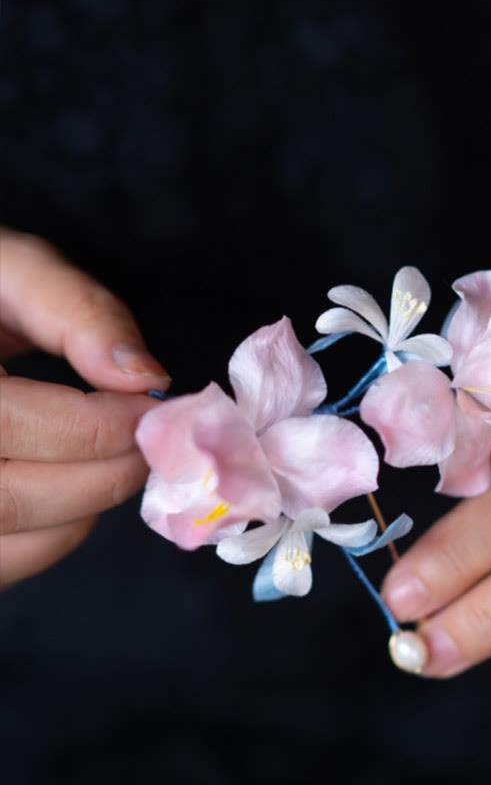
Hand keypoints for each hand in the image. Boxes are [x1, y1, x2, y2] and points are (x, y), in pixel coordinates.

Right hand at [0, 228, 169, 585]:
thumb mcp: (11, 270)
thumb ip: (79, 311)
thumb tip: (145, 376)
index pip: (7, 424)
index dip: (97, 425)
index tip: (150, 409)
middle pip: (8, 500)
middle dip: (103, 474)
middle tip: (146, 442)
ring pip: (5, 546)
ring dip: (83, 511)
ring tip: (112, 461)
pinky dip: (50, 539)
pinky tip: (69, 488)